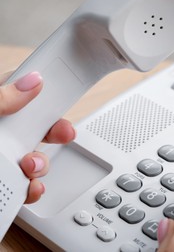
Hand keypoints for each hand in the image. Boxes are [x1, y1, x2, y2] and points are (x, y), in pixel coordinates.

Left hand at [0, 71, 75, 203]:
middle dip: (56, 132)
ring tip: (29, 168)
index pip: (25, 92)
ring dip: (41, 164)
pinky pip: (28, 184)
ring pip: (37, 157)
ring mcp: (3, 158)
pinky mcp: (4, 182)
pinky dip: (34, 188)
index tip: (70, 89)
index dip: (49, 91)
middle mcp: (1, 133)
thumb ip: (2, 98)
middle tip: (64, 133)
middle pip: (39, 126)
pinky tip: (30, 187)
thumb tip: (33, 82)